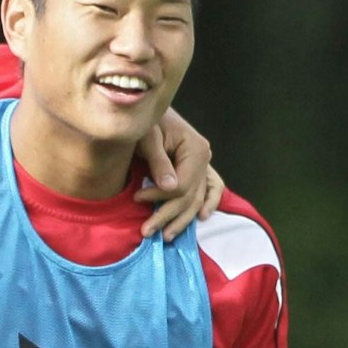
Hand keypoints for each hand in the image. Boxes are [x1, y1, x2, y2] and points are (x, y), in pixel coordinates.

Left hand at [133, 107, 223, 241]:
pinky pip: (210, 189)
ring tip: (166, 236)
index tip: (137, 198)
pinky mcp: (200, 168)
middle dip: (167, 215)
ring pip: (198, 199)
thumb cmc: (146, 122)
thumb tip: (169, 188)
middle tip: (146, 231)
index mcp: (196, 149)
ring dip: (183, 219)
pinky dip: (208, 203)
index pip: (183, 185)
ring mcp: (205, 164)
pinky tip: (202, 217)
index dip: (160, 196)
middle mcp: (205, 157)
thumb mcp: (148, 139)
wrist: (149, 111)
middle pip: (190, 196)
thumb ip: (159, 162)